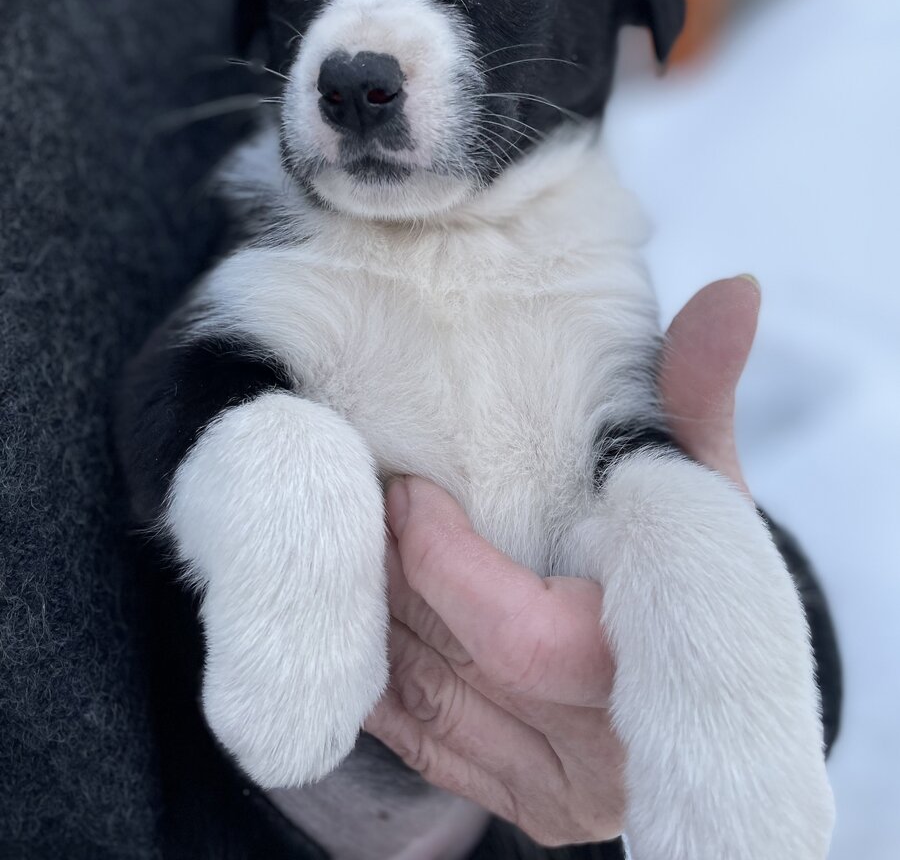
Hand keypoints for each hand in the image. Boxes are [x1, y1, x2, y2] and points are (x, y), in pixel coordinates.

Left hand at [365, 276, 760, 846]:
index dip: (443, 558)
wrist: (707, 674)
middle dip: (390, 579)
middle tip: (355, 501)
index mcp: (652, 669)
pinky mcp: (522, 805)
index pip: (517, 637)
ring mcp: (557, 787)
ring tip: (345, 541)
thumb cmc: (695, 563)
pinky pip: (415, 745)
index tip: (405, 487)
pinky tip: (353, 611)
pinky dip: (373, 675)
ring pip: (421, 707)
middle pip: (452, 670)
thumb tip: (735, 292)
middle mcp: (604, 751)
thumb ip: (696, 396)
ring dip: (369, 619)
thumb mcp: (700, 484)